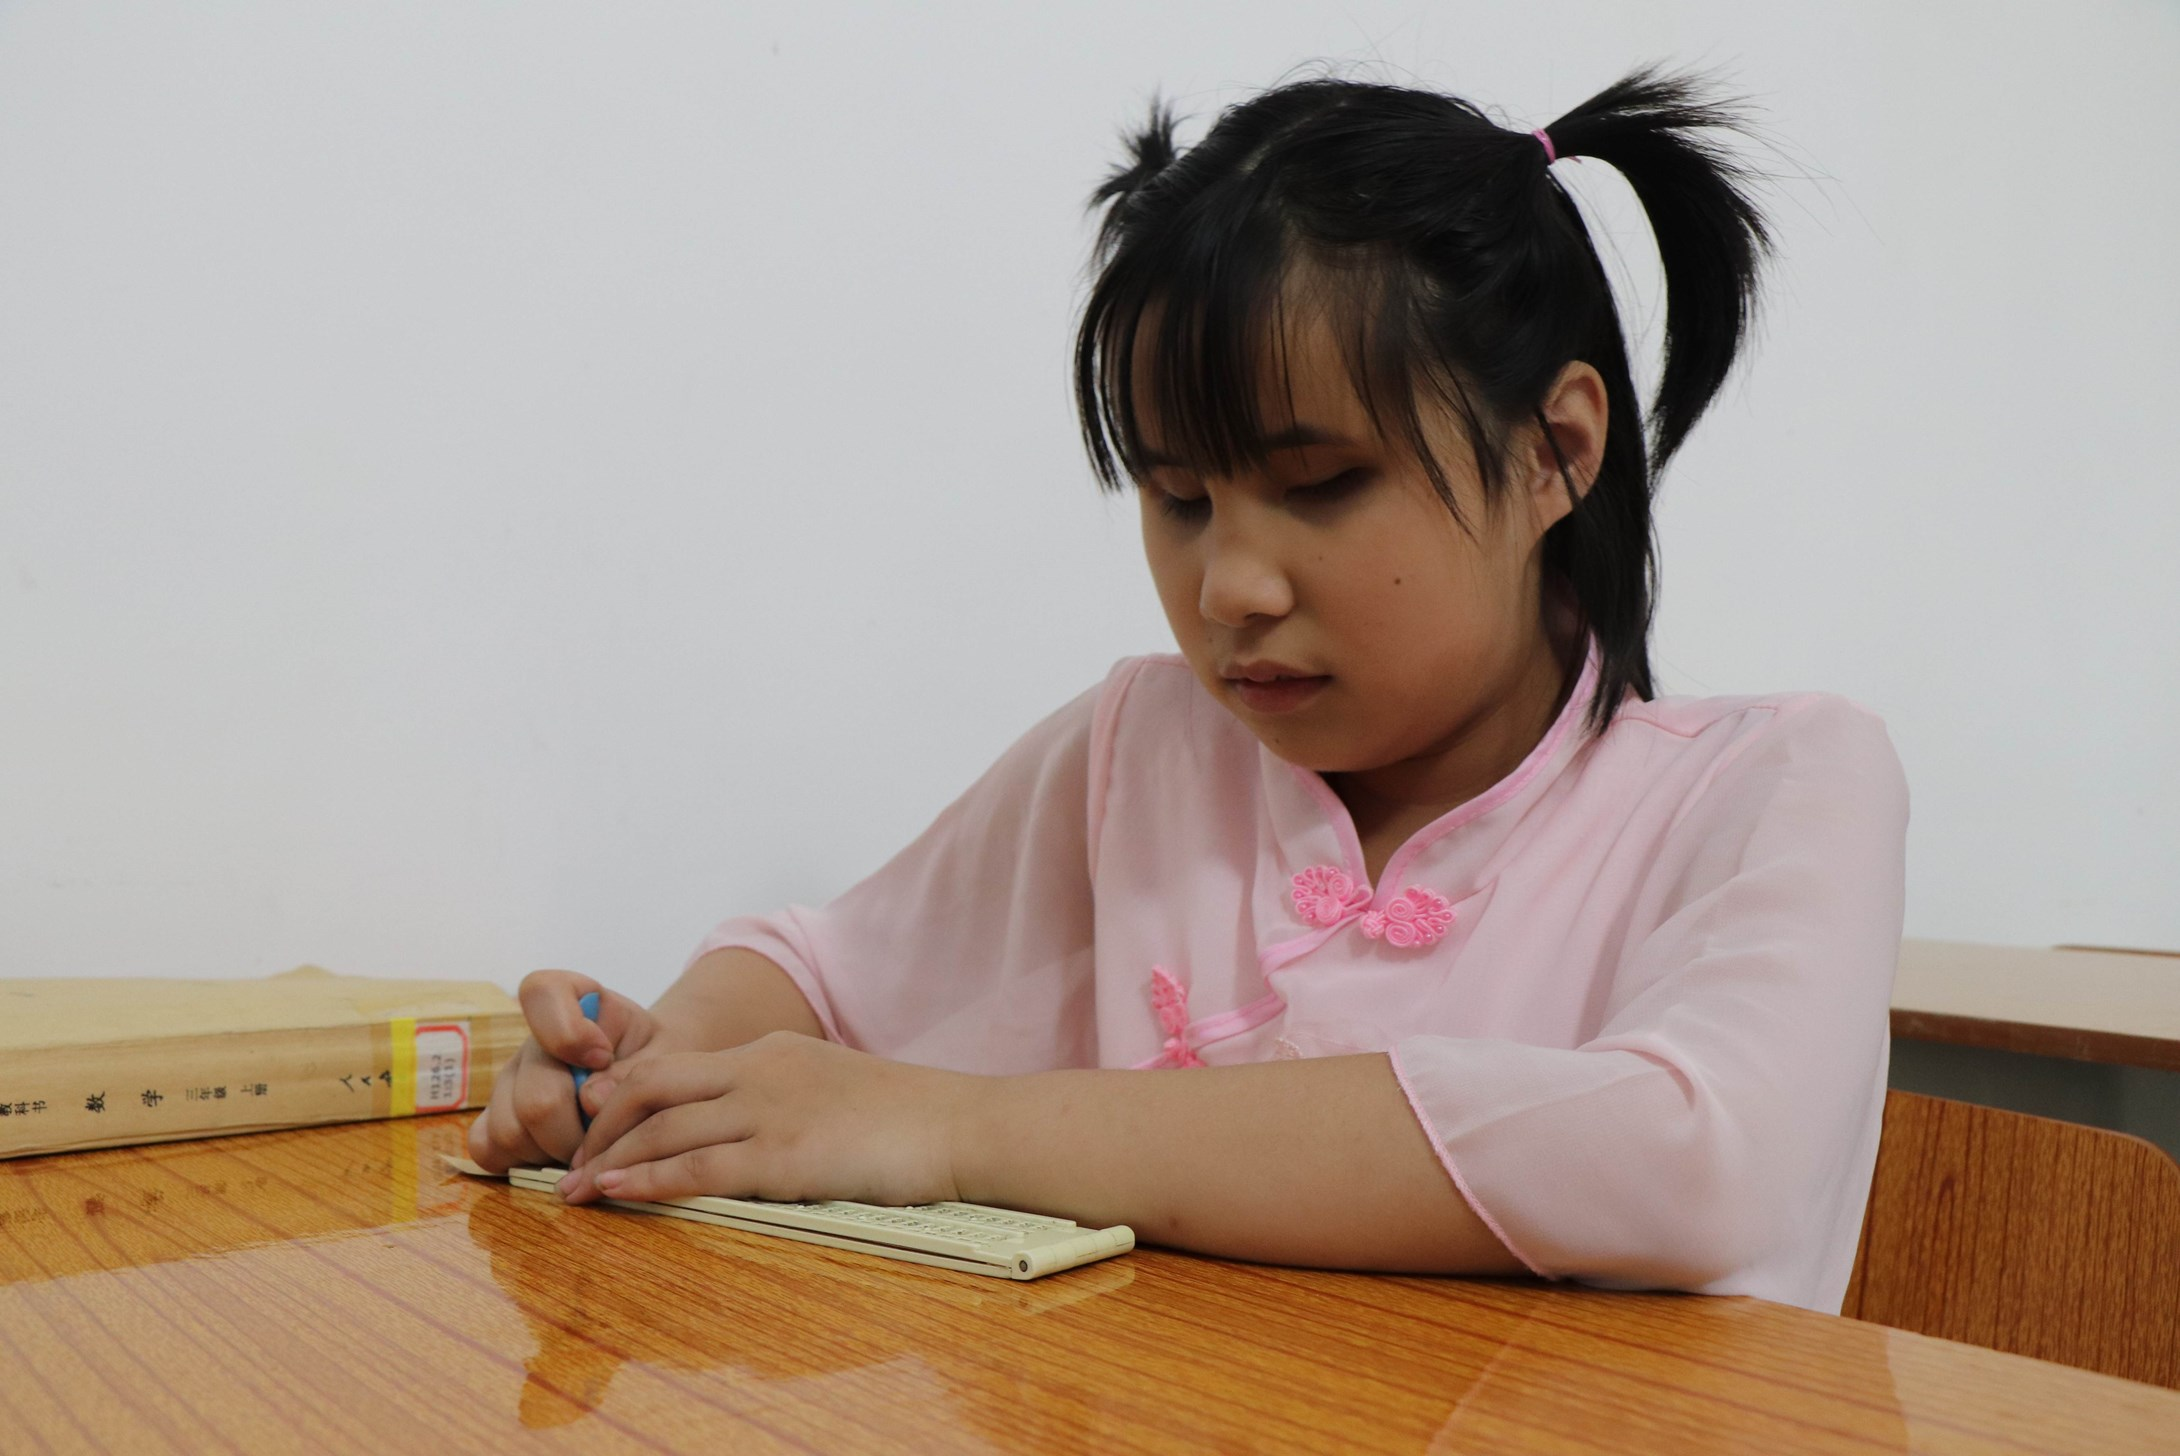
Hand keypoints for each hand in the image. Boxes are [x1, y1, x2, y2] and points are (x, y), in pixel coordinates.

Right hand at [466, 970, 671, 1171]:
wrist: (651, 1077)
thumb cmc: (657, 1059)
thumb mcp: (666, 1055)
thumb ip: (637, 1071)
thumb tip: (590, 1100)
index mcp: (573, 1002)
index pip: (540, 993)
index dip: (568, 1033)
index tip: (602, 1056)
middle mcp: (531, 1041)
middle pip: (535, 1097)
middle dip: (577, 1131)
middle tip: (608, 1135)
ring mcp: (508, 1081)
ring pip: (511, 1131)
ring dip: (556, 1153)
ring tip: (589, 1146)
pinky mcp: (495, 1118)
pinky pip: (488, 1148)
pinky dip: (524, 1163)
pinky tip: (558, 1155)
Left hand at [554, 1032, 979, 1209]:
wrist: (960, 1124)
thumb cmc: (909, 1117)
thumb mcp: (834, 1087)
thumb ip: (787, 1097)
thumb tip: (755, 1133)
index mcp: (771, 1052)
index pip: (674, 1065)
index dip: (623, 1096)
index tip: (595, 1127)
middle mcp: (759, 1071)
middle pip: (650, 1086)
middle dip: (600, 1127)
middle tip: (569, 1162)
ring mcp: (769, 1111)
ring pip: (662, 1129)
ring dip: (608, 1161)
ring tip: (573, 1191)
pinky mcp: (783, 1156)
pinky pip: (696, 1167)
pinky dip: (647, 1181)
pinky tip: (616, 1195)